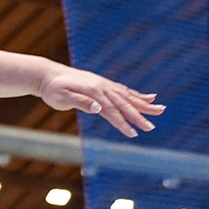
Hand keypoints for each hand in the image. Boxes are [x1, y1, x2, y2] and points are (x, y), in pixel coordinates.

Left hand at [39, 68, 163, 137]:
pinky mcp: (104, 85)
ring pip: (128, 96)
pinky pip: (124, 91)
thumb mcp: (61, 97)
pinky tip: (148, 97)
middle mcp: (102, 87)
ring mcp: (104, 85)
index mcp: (93, 92)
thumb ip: (80, 102)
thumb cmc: (53, 89)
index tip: (133, 134)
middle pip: (124, 104)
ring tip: (161, 109)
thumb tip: (99, 108)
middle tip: (152, 127)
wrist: (48, 75)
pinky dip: (137, 95)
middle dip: (139, 116)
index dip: (122, 123)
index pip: (111, 111)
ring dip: (144, 104)